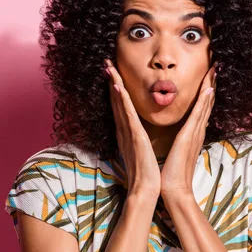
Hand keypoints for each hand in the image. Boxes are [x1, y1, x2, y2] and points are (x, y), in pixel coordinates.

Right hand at [105, 59, 160, 199]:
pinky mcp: (134, 136)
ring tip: (109, 67)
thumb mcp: (140, 150)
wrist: (145, 189)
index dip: (116, 88)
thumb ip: (136, 139)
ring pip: (119, 103)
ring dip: (114, 84)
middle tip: (107, 62)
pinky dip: (121, 100)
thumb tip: (137, 132)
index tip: (113, 73)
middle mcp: (124, 130)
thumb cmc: (144, 172)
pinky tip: (118, 87)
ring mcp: (128, 132)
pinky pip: (127, 114)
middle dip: (111, 80)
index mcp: (127, 132)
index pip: (121, 106)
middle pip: (116, 100)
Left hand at [160, 62, 216, 198]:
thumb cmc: (173, 172)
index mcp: (193, 133)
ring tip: (214, 69)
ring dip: (210, 86)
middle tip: (216, 65)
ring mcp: (196, 132)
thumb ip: (182, 140)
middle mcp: (198, 130)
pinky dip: (204, 100)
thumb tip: (181, 133)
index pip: (202, 107)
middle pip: (207, 102)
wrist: (174, 189)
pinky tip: (208, 89)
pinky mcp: (190, 136)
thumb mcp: (178, 151)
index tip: (208, 75)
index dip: (206, 91)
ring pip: (205, 104)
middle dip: (211, 83)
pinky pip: (199, 114)